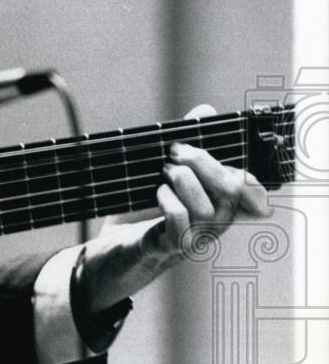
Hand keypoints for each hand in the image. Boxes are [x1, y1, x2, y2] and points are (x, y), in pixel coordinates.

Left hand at [147, 103, 272, 261]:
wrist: (112, 253)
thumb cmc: (142, 212)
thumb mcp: (164, 176)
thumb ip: (187, 145)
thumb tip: (205, 110)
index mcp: (218, 207)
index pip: (251, 192)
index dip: (246, 172)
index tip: (215, 149)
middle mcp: (213, 226)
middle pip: (230, 191)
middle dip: (204, 162)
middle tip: (175, 150)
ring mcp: (193, 239)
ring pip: (207, 208)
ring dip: (183, 180)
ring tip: (163, 171)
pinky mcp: (168, 248)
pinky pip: (181, 221)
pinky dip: (169, 200)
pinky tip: (158, 193)